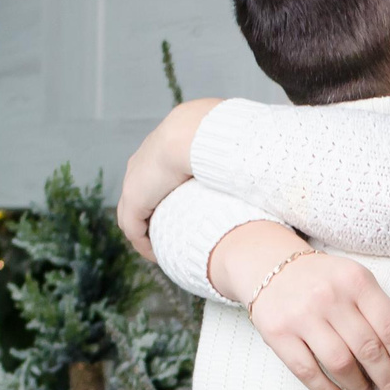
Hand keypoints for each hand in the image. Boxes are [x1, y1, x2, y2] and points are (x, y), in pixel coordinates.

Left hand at [116, 98, 223, 259]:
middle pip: (141, 194)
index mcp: (161, 146)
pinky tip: (156, 256)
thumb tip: (259, 164)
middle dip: (152, 216)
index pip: (156, 173)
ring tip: (162, 252)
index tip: (183, 212)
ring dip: (144, 234)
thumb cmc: (218, 136)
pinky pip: (133, 229)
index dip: (167, 195)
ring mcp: (134, 181)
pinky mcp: (135, 199)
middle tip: (170, 235)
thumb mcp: (225, 143)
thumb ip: (235, 154)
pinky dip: (142, 244)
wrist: (196, 133)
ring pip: (131, 215)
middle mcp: (142, 163)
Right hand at [210, 222, 389, 389]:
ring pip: (339, 362)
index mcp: (357, 281)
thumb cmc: (326, 281)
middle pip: (368, 348)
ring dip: (359, 385)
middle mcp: (330, 297)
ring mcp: (302, 315)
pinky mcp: (278, 333)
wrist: (270, 267)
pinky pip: (306, 370)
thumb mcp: (360, 285)